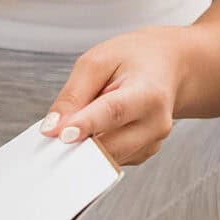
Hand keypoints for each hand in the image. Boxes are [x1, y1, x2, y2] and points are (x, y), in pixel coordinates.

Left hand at [38, 28, 187, 167]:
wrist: (167, 67)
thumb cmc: (133, 60)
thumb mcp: (97, 62)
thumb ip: (73, 95)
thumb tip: (52, 128)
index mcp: (148, 93)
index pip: (114, 113)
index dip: (86, 125)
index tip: (62, 135)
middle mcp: (156, 123)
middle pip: (110, 146)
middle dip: (78, 144)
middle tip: (55, 135)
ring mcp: (153, 143)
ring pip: (106, 158)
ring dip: (86, 146)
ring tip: (85, 119)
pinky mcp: (144, 154)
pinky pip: (110, 159)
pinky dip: (96, 148)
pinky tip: (99, 127)